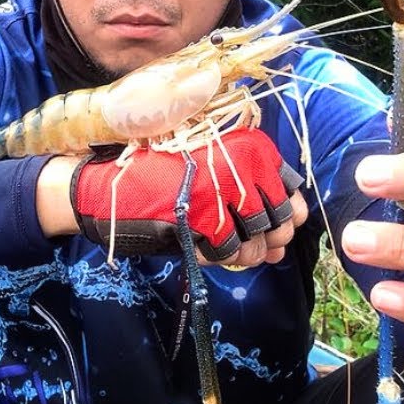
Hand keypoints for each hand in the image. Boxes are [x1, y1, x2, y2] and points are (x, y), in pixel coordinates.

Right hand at [73, 128, 307, 265]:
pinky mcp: (202, 220)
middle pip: (278, 219)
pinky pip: (228, 252)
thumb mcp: (213, 169)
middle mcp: (240, 166)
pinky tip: (204, 243)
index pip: (290, 189)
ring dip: (243, 252)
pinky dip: (219, 256)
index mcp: (248, 147)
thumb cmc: (164, 175)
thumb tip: (285, 239)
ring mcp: (221, 193)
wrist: (113, 186)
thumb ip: (254, 196)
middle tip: (248, 240)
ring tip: (223, 242)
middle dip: (267, 238)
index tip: (271, 223)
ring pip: (256, 242)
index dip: (285, 215)